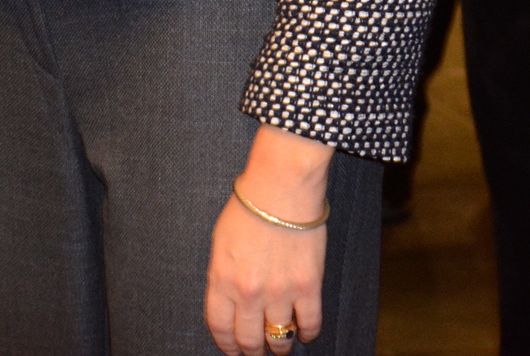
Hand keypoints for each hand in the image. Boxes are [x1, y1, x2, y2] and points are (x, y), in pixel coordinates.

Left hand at [206, 124, 333, 354]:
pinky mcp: (308, 287)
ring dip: (280, 347)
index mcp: (221, 279)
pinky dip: (307, 334)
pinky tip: (305, 334)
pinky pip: (309, 324)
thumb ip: (222, 276)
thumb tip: (229, 303)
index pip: (219, 327)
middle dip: (251, 352)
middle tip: (256, 353)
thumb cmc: (247, 210)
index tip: (231, 350)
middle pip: (249, 340)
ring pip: (280, 339)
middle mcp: (249, 292)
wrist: (280, 190)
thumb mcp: (219, 243)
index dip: (226, 345)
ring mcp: (280, 293)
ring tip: (280, 347)